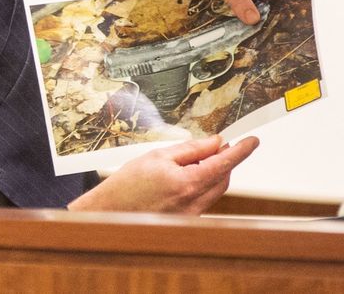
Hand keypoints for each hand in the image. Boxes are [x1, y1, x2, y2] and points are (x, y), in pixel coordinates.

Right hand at [67, 135, 258, 213]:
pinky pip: (203, 200)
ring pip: (215, 190)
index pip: (224, 163)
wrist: (111, 213)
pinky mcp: (187, 221)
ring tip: (196, 160)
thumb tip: (214, 143)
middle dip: (225, 161)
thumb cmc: (128, 184)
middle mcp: (194, 203)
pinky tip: (185, 177)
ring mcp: (192, 215)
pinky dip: (202, 185)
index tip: (252, 141)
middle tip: (218, 145)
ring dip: (213, 173)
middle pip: (223, 178)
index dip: (241, 150)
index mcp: (188, 183)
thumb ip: (190, 150)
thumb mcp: (158, 157)